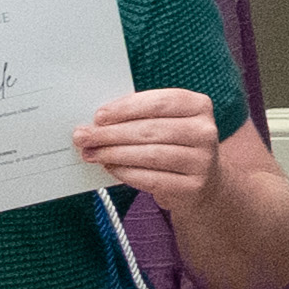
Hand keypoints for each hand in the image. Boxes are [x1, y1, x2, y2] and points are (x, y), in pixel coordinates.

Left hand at [72, 87, 232, 207]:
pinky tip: (110, 167)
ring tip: (91, 153)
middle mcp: (205, 132)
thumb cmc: (174, 145)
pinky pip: (151, 178)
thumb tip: (98, 122)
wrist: (203, 181)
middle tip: (83, 136)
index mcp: (199, 106)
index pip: (161, 102)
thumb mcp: (166, 122)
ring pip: (150, 155)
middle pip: (151, 130)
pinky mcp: (192, 186)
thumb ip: (139, 117)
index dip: (127, 108)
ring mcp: (202, 161)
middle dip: (111, 133)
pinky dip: (125, 172)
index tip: (99, 116)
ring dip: (113, 153)